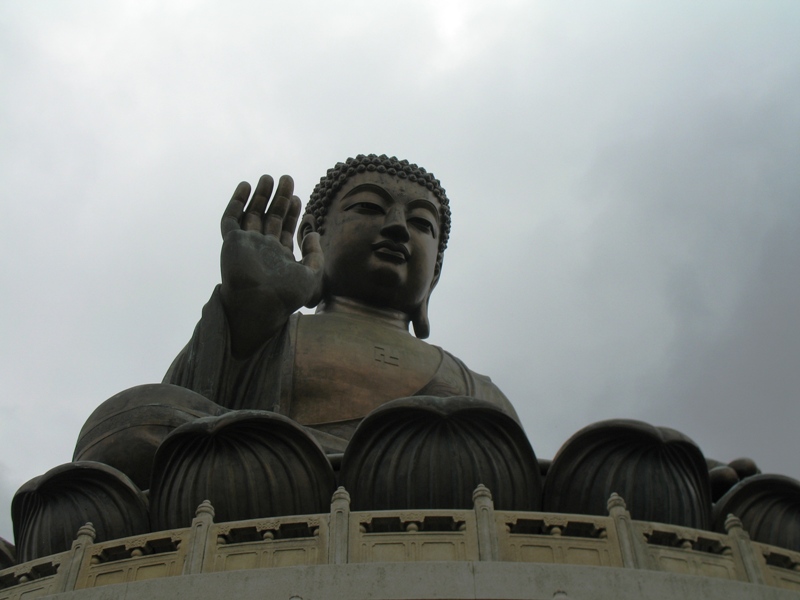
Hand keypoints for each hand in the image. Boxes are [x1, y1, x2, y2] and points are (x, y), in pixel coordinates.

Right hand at [219, 174, 323, 355]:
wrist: (260, 304)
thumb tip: (314, 234)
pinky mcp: (232, 241)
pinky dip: (237, 202)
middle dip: (279, 198)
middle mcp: (262, 249)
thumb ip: (315, 255)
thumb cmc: (286, 296)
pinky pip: (231, 218)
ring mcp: (246, 244)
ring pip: (252, 214)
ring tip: (269, 177)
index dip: (292, 212)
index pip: (285, 228)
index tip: (298, 198)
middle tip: (287, 179)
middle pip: (271, 217)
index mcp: (280, 257)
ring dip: (260, 195)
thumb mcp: (311, 276)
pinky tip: (245, 186)